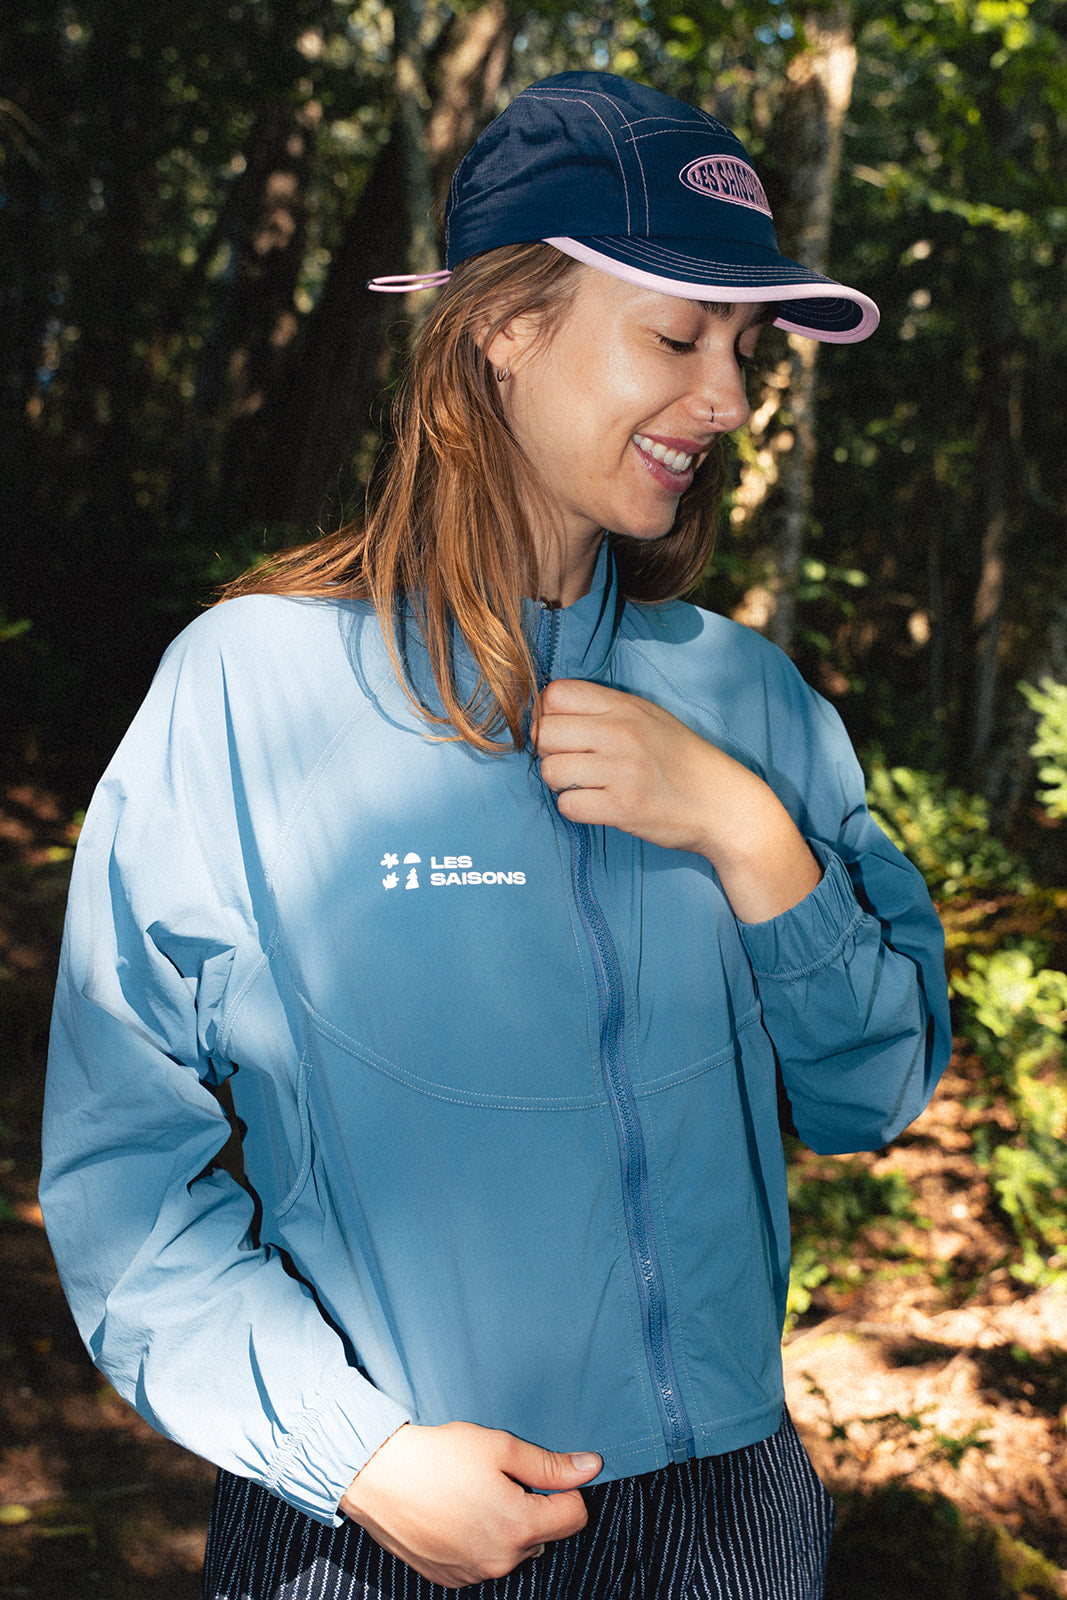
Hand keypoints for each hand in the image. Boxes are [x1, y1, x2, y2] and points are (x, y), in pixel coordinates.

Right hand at [339, 1422, 600, 1588]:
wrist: (378, 1476)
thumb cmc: (439, 1456)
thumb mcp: (500, 1448)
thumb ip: (549, 1465)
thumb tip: (592, 1467)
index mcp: (518, 1526)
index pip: (575, 1517)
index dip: (566, 1490)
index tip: (540, 1474)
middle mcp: (501, 1560)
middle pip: (544, 1534)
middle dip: (533, 1507)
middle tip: (498, 1478)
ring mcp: (474, 1574)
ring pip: (514, 1550)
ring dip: (506, 1527)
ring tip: (474, 1494)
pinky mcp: (451, 1579)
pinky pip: (484, 1561)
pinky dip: (480, 1541)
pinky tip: (457, 1514)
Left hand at [533, 679, 820, 922]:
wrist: (724, 804)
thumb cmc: (682, 760)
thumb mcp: (649, 717)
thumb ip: (604, 709)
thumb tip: (546, 709)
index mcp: (625, 706)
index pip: (555, 695)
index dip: (547, 715)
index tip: (560, 732)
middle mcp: (622, 733)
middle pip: (545, 734)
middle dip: (549, 752)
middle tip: (571, 762)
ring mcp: (622, 771)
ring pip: (551, 772)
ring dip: (561, 784)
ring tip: (586, 785)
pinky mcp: (623, 808)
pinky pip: (568, 806)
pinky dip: (576, 808)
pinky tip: (597, 805)